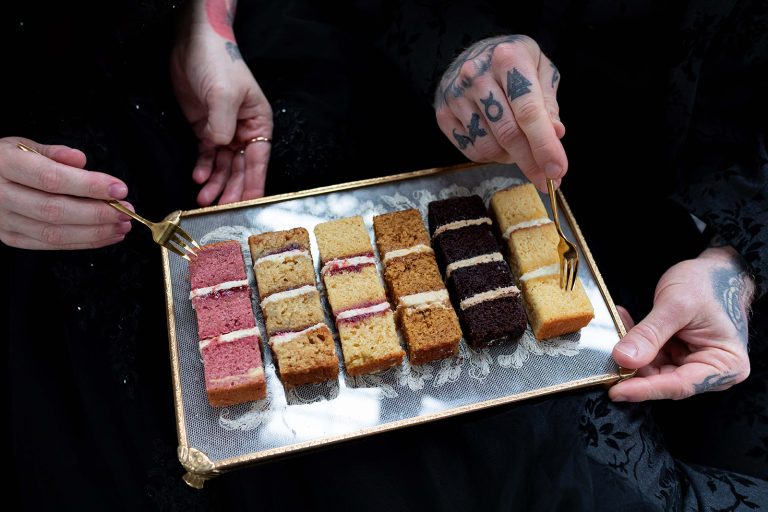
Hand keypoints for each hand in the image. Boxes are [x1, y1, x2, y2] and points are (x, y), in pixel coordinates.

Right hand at [0, 137, 132, 249]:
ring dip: (95, 232)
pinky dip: (83, 242)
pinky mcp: (10, 238)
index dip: (88, 185)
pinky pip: (50, 245)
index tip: (119, 188)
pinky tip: (106, 235)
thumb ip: (53, 152)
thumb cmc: (3, 160)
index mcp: (3, 165)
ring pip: (54, 233)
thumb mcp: (21, 145)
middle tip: (126, 211)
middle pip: (55, 210)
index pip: (51, 178)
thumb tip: (80, 160)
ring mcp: (3, 221)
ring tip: (122, 225)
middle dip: (98, 213)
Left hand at [171, 0, 272, 205]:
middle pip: (241, 168)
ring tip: (203, 199)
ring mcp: (224, 130)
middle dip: (232, 189)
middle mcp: (244, 131)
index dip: (254, 183)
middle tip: (221, 209)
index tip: (249, 204)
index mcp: (259, 123)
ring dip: (215, 183)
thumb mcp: (224, 94)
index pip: (259, 160)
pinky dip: (203, 168)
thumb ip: (222, 125)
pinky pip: (207, 155)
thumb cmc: (219, 63)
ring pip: (223, 166)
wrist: (195, 44)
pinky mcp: (205, 128)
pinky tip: (198, 179)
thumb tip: (221, 146)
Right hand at [434, 35, 565, 191]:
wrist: (475, 52)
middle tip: (545, 178)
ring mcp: (455, 95)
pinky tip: (499, 144)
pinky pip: (471, 150)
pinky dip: (490, 156)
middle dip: (530, 162)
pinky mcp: (443, 113)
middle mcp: (476, 75)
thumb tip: (555, 134)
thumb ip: (548, 102)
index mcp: (508, 58)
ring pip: (489, 147)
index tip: (557, 170)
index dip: (545, 146)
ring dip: (509, 158)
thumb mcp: (540, 70)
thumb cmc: (514, 62)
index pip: (529, 112)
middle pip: (508, 134)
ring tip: (519, 148)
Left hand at [609, 246, 754, 400]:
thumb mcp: (677, 305)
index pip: (679, 385)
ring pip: (651, 368)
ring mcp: (691, 362)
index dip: (646, 389)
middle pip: (663, 380)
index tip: (617, 391)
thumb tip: (623, 358)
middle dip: (632, 369)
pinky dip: (633, 340)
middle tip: (604, 359)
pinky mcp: (676, 354)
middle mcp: (710, 371)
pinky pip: (649, 354)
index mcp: (725, 366)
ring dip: (629, 351)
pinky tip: (621, 321)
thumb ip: (650, 334)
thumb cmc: (708, 284)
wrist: (716, 270)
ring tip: (613, 329)